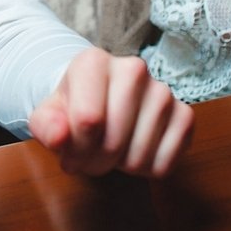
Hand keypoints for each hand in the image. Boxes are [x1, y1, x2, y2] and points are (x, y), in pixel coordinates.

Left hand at [29, 48, 192, 177]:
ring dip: (120, 167)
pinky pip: (165, 163)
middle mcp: (134, 69)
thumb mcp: (47, 116)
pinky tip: (132, 151)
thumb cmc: (70, 108)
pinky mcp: (184, 114)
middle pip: (113, 141)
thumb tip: (59, 137)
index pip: (88, 120)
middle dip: (95, 162)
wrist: (98, 99)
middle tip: (86, 157)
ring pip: (139, 156)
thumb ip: (45, 126)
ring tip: (108, 150)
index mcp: (93, 61)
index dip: (75, 149)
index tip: (67, 153)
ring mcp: (163, 91)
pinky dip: (146, 169)